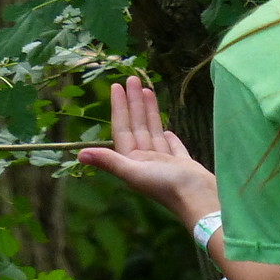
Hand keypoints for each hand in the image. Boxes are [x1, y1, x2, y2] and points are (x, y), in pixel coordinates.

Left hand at [77, 77, 218, 226]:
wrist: (200, 201)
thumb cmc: (167, 187)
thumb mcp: (134, 172)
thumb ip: (109, 161)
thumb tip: (79, 155)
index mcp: (133, 161)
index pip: (122, 128)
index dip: (119, 107)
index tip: (116, 86)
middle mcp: (146, 161)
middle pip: (136, 126)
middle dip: (133, 103)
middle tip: (132, 78)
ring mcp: (165, 163)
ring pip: (153, 131)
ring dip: (149, 112)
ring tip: (147, 90)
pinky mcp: (183, 165)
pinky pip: (173, 146)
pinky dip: (169, 137)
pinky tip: (168, 128)